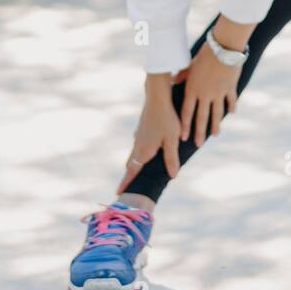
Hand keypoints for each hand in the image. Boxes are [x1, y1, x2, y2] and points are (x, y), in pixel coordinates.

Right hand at [116, 77, 188, 193]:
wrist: (157, 97)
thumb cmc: (166, 118)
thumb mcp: (172, 140)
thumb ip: (171, 158)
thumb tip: (172, 176)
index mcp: (144, 151)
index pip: (132, 171)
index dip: (126, 182)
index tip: (118, 193)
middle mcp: (138, 144)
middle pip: (131, 164)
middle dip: (129, 175)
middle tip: (126, 187)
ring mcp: (139, 136)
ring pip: (134, 153)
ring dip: (134, 164)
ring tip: (135, 172)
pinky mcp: (142, 129)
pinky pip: (138, 145)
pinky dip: (139, 152)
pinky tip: (145, 150)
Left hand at [178, 41, 241, 146]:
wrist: (223, 48)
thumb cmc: (204, 54)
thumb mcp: (191, 65)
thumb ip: (182, 76)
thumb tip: (173, 80)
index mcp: (193, 89)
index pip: (187, 112)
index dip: (185, 125)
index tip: (183, 138)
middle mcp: (205, 94)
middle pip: (201, 117)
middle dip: (199, 132)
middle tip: (198, 144)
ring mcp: (219, 93)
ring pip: (217, 113)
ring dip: (215, 125)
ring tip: (215, 134)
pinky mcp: (230, 88)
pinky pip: (230, 101)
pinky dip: (231, 107)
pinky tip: (231, 113)